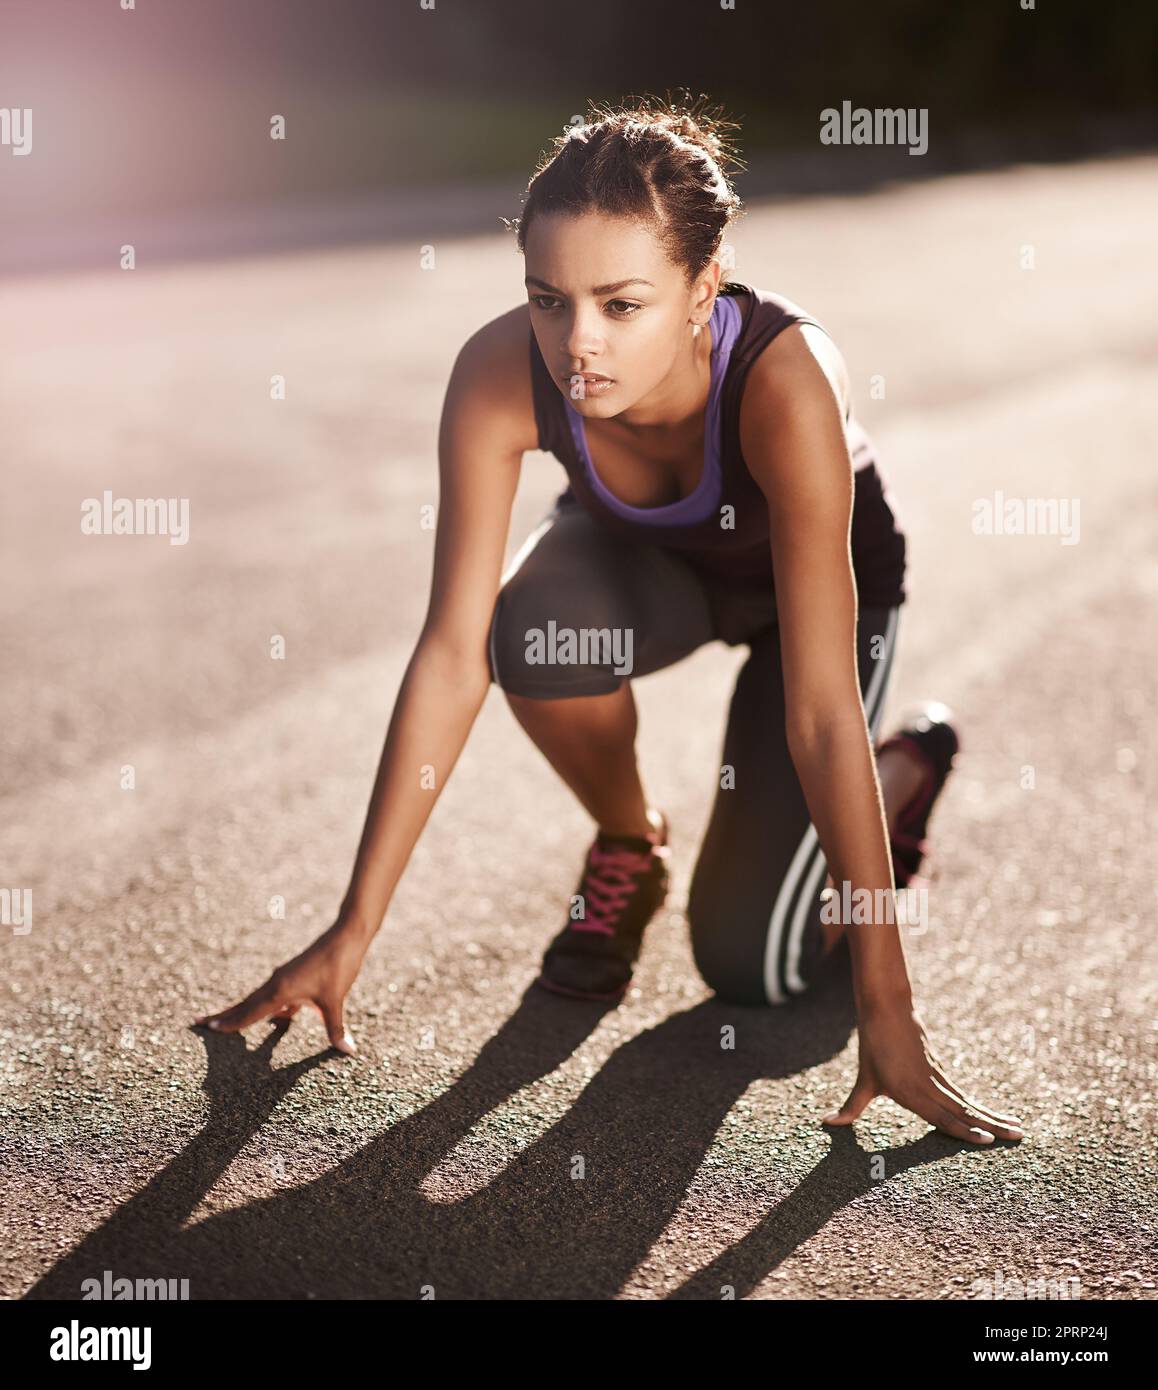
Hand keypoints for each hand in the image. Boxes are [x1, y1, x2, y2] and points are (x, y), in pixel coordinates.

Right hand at [193, 919, 369, 1054]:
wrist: (346, 936)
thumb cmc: (339, 966)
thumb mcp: (335, 1001)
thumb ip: (336, 1028)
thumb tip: (347, 1051)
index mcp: (280, 990)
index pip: (249, 1012)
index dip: (230, 1022)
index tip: (208, 1027)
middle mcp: (275, 982)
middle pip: (245, 1004)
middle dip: (224, 1015)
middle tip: (199, 1022)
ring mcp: (283, 977)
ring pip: (257, 999)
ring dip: (242, 1010)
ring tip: (224, 1019)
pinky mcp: (292, 975)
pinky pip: (273, 995)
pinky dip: (266, 1007)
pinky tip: (275, 1017)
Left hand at [822, 1003, 1023, 1142]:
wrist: (887, 1009)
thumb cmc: (873, 1046)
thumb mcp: (864, 1079)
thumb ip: (851, 1106)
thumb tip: (826, 1123)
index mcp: (911, 1092)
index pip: (943, 1117)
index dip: (964, 1130)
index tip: (987, 1140)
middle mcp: (929, 1087)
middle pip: (964, 1111)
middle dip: (992, 1126)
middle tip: (1019, 1138)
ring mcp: (938, 1078)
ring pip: (968, 1102)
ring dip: (993, 1117)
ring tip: (1017, 1129)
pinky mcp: (941, 1070)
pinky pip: (963, 1093)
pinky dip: (980, 1106)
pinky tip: (992, 1117)